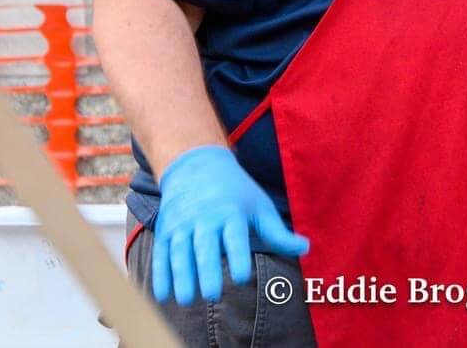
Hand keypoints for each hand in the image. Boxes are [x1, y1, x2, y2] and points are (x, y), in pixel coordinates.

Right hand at [152, 145, 309, 304]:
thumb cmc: (235, 191)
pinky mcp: (166, 230)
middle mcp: (204, 218)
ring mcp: (182, 224)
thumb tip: (306, 248)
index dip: (239, 256)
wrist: (196, 165)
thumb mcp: (259, 206)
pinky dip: (160, 274)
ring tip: (187, 300)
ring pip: (180, 252)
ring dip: (181, 276)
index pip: (235, 236)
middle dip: (207, 270)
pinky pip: (162, 254)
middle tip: (212, 294)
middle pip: (205, 246)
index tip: (243, 277)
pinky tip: (163, 296)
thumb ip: (278, 233)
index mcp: (231, 212)